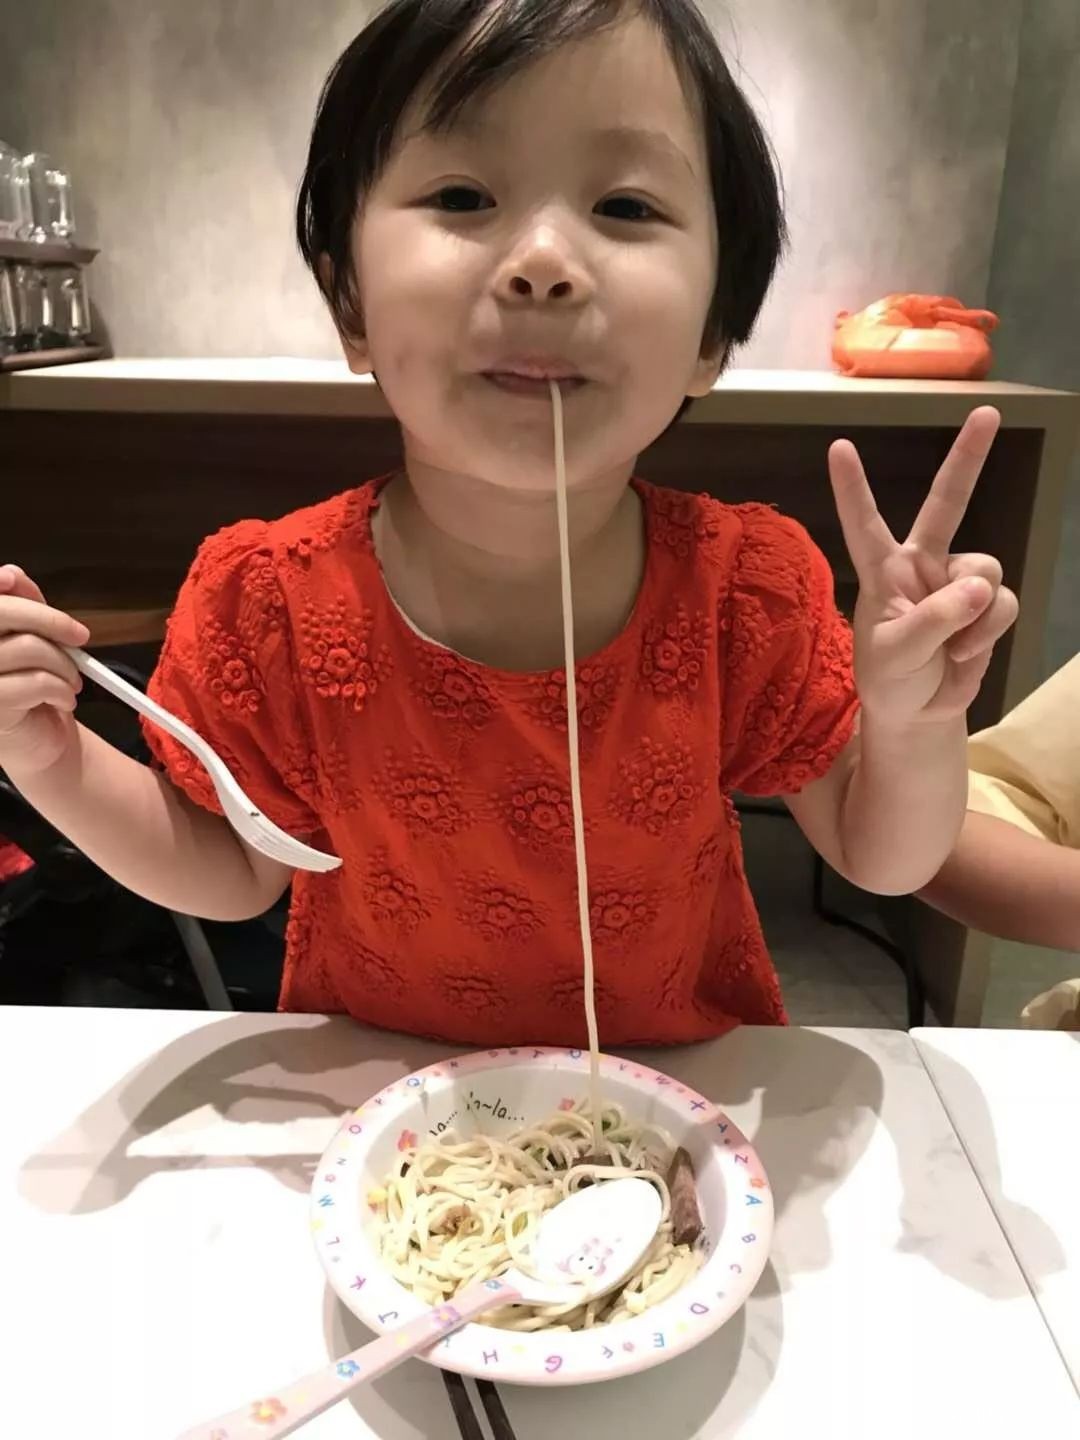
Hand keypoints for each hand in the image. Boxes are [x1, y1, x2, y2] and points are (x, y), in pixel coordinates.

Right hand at [0, 565, 89, 775]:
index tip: (13, 579)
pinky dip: (61, 689)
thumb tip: (11, 574)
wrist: (40, 744)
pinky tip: (64, 699)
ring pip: (28, 648)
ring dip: (64, 664)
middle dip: (49, 620)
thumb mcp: (31, 642)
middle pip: (2, 614)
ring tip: (72, 681)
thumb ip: (21, 607)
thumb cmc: (31, 688)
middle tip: (80, 637)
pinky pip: (35, 682)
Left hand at [830, 406, 1017, 724]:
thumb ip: (934, 620)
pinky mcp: (985, 605)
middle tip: (987, 412)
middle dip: (968, 458)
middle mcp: (921, 564)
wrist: (918, 713)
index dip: (853, 488)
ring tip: (950, 648)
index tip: (839, 448)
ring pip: (985, 571)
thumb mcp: (896, 654)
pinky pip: (1002, 603)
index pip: (865, 522)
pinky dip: (987, 633)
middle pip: (948, 502)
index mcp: (883, 570)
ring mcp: (956, 582)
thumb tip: (979, 588)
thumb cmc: (890, 679)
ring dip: (975, 616)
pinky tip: (964, 654)